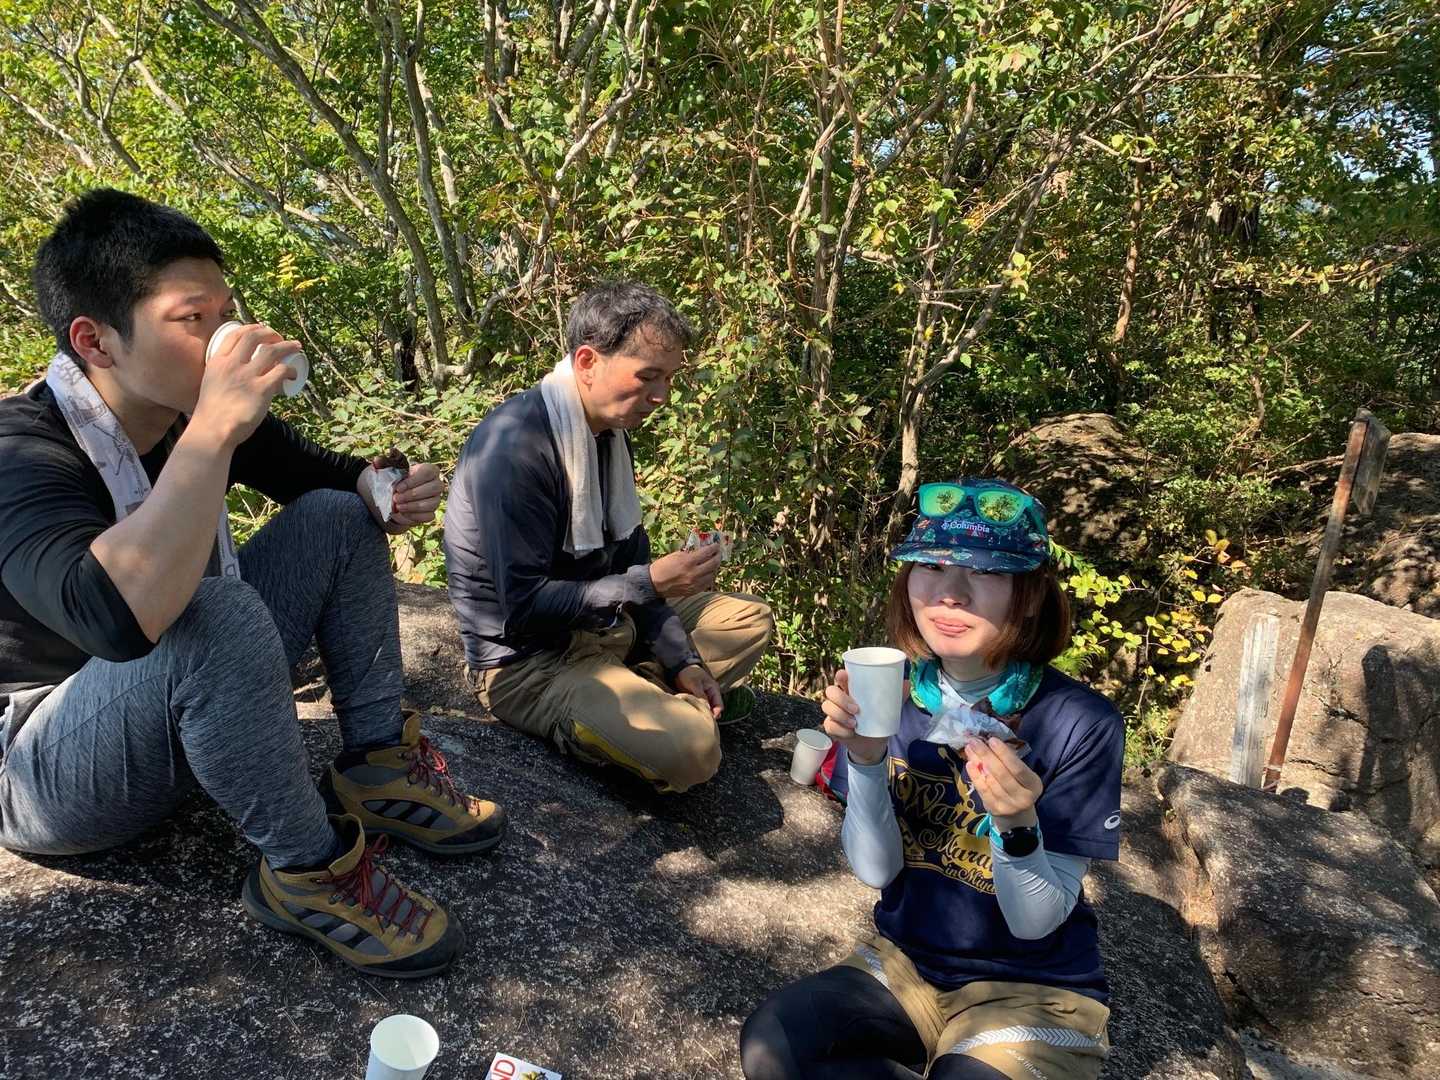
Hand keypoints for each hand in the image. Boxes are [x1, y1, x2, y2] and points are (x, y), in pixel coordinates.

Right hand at [192, 323, 294, 447]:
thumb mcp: (211, 385)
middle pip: (254, 337)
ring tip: (296, 347)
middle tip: (279, 337)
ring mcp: (247, 376)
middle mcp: (232, 364)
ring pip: (272, 351)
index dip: (250, 328)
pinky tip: (294, 373)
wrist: (213, 430)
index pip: (234, 335)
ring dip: (287, 346)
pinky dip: (291, 369)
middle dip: (270, 333)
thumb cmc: (211, 413)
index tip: (261, 329)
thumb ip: (223, 376)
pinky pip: (281, 371)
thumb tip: (238, 377)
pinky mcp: (262, 389)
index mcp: (217, 362)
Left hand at [360, 462, 444, 533]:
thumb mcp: (390, 469)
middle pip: (433, 488)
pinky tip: (403, 512)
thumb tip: (378, 460)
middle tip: (396, 498)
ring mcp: (435, 499)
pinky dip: (414, 515)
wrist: (397, 495)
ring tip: (398, 506)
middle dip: (412, 495)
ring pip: (431, 504)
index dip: (413, 481)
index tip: (398, 488)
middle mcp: (437, 484)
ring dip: (412, 506)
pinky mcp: (431, 512)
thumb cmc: (397, 479)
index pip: (428, 473)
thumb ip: (384, 463)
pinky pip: (428, 516)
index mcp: (430, 470)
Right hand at [649, 544, 720, 598]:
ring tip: (712, 563)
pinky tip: (707, 574)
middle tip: (718, 553)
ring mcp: (694, 584)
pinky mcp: (693, 591)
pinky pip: (706, 584)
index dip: (713, 548)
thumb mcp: (676, 555)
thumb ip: (689, 553)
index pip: (707, 552)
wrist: (653, 583)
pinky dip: (708, 578)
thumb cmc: (662, 567)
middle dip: (717, 557)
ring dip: (713, 568)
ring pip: (712, 575)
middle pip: (713, 564)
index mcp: (688, 562)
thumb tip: (700, 551)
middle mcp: (694, 573)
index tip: (716, 545)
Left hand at [674, 664, 722, 718]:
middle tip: (703, 722)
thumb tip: (706, 707)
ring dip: (702, 714)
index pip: (719, 705)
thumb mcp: (695, 683)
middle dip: (709, 716)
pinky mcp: (696, 699)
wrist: (680, 669)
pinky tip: (692, 715)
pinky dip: (696, 711)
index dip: (716, 713)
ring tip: (697, 720)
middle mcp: (710, 695)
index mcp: (714, 689)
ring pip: (706, 709)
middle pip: (713, 709)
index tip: (709, 719)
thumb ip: (701, 695)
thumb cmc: (689, 673)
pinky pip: (698, 708)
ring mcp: (703, 698)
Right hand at [820, 669, 890, 765]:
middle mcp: (840, 700)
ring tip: (854, 723)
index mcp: (851, 690)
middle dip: (841, 698)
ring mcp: (834, 713)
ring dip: (840, 714)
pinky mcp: (832, 727)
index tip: (844, 675)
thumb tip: (907, 683)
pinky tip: (850, 733)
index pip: (841, 678)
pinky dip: (840, 729)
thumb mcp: (889, 709)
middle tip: (857, 709)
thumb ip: (897, 697)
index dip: (840, 675)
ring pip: (827, 707)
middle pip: (830, 691)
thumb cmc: (878, 721)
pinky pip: (830, 725)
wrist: (873, 745)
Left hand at [963, 736, 1043, 829]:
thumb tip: (990, 741)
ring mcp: (1008, 805)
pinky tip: (969, 764)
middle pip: (1002, 774)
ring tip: (970, 748)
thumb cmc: (1019, 787)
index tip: (992, 740)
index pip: (1018, 768)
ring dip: (978, 762)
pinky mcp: (994, 809)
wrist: (1017, 816)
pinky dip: (975, 776)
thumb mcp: (1022, 775)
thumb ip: (1010, 761)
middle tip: (975, 741)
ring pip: (990, 781)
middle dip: (987, 755)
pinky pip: (982, 790)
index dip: (1004, 754)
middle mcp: (1023, 797)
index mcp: (1033, 785)